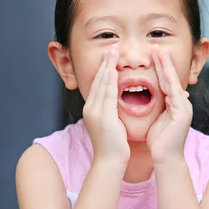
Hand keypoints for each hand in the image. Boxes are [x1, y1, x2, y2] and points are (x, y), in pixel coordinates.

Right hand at [82, 44, 129, 163]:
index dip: (104, 68)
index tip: (111, 55)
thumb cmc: (114, 144)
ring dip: (107, 66)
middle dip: (104, 62)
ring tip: (112, 52)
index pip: (99, 83)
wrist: (110, 161)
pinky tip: (113, 70)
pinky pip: (106, 94)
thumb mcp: (112, 122)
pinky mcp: (102, 116)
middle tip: (111, 46)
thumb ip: (112, 110)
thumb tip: (117, 100)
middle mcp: (91, 108)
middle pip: (97, 80)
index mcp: (93, 109)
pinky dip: (109, 81)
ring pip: (101, 84)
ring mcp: (95, 111)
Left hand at [147, 45, 192, 164]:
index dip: (159, 67)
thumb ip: (155, 107)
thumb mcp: (155, 119)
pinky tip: (164, 71)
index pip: (165, 81)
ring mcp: (184, 107)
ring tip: (160, 52)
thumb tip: (148, 98)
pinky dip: (169, 81)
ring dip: (167, 66)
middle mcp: (182, 103)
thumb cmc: (158, 142)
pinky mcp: (182, 113)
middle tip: (156, 47)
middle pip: (171, 78)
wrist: (165, 159)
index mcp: (174, 104)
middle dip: (163, 62)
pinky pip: (175, 93)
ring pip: (174, 82)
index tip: (151, 54)